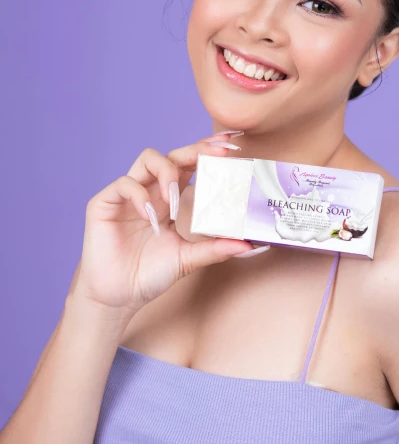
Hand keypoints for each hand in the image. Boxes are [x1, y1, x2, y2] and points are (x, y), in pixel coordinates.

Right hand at [72, 136, 252, 315]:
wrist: (119, 297)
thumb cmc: (150, 274)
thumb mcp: (189, 259)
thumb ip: (216, 249)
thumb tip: (250, 246)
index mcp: (170, 198)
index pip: (190, 165)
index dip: (208, 151)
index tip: (231, 145)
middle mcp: (150, 191)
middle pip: (173, 155)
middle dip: (195, 150)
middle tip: (217, 154)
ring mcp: (128, 195)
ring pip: (147, 159)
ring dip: (167, 171)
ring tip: (173, 198)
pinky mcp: (104, 203)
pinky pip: (124, 184)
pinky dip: (139, 195)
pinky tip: (149, 216)